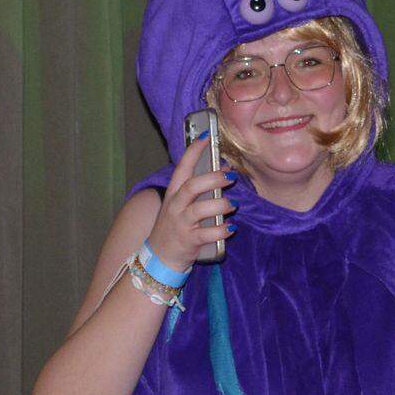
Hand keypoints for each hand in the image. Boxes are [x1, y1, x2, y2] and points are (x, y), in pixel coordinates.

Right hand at [145, 134, 236, 269]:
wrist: (160, 257)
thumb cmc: (175, 226)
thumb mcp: (183, 205)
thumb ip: (201, 189)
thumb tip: (225, 171)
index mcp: (174, 193)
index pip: (182, 167)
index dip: (193, 151)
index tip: (206, 137)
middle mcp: (175, 206)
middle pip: (191, 186)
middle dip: (212, 179)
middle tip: (230, 177)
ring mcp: (180, 224)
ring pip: (198, 210)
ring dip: (219, 204)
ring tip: (234, 204)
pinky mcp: (188, 241)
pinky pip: (206, 234)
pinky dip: (220, 230)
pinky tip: (231, 227)